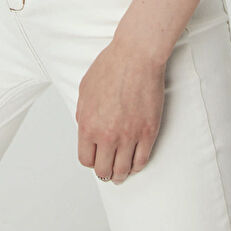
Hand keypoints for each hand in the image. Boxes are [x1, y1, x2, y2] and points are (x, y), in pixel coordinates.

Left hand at [75, 37, 164, 183]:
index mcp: (88, 125)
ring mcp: (129, 136)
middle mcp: (107, 135)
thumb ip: (82, 113)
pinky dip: (137, 166)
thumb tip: (84, 127)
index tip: (96, 159)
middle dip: (105, 171)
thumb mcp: (84, 89)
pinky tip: (135, 163)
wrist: (136, 56)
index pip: (86, 159)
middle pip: (103, 170)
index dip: (91, 161)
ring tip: (122, 173)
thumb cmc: (111, 66)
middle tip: (108, 170)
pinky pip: (142, 160)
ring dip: (121, 174)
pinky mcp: (148, 132)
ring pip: (123, 170)